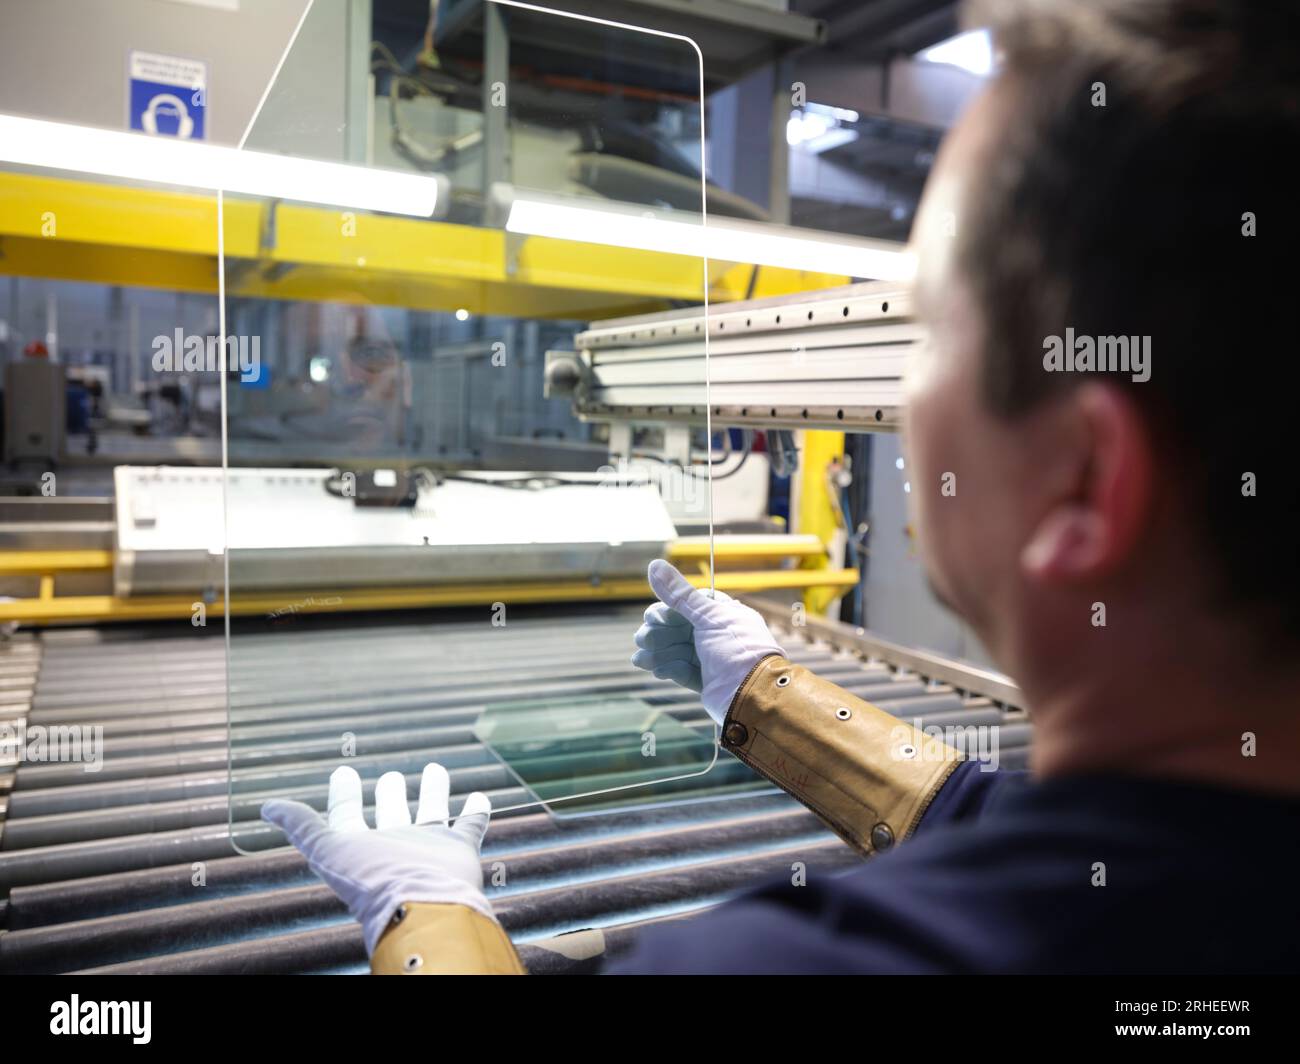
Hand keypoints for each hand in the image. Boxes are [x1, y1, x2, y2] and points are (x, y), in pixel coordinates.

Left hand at [261, 762, 494, 954]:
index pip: (347, 816)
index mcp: (361, 848)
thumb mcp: (327, 847)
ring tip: (436, 769)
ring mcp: (428, 847)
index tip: (343, 772)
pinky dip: (476, 811)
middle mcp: (394, 846)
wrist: (423, 906)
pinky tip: (479, 797)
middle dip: (389, 795)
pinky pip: (469, 826)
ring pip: (431, 813)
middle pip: (391, 815)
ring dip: (433, 793)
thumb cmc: (373, 880)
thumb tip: (266, 806)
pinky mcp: (459, 849)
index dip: (343, 795)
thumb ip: (300, 825)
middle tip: (391, 776)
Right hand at [631, 559, 784, 724]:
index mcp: (724, 614)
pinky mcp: (707, 681)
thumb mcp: (708, 616)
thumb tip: (654, 564)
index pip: (689, 606)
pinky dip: (669, 669)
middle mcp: (718, 635)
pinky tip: (657, 670)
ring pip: (678, 650)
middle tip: (642, 639)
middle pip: (679, 629)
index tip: (652, 617)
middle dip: (658, 634)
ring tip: (641, 659)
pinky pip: (683, 671)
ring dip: (658, 653)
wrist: (753, 694)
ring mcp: (712, 658)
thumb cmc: (737, 649)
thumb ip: (679, 594)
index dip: (668, 610)